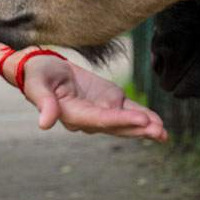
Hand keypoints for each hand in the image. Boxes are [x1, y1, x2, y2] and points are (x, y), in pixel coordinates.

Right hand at [19, 54, 167, 141]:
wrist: (42, 68)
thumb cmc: (37, 75)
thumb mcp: (37, 85)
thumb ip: (44, 102)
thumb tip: (44, 124)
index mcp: (73, 114)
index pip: (99, 120)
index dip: (120, 121)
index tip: (141, 120)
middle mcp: (89, 118)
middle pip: (116, 126)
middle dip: (138, 128)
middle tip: (158, 131)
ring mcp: (100, 110)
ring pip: (125, 121)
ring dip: (144, 126)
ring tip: (163, 131)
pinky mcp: (107, 100)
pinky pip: (127, 109)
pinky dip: (142, 116)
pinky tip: (158, 123)